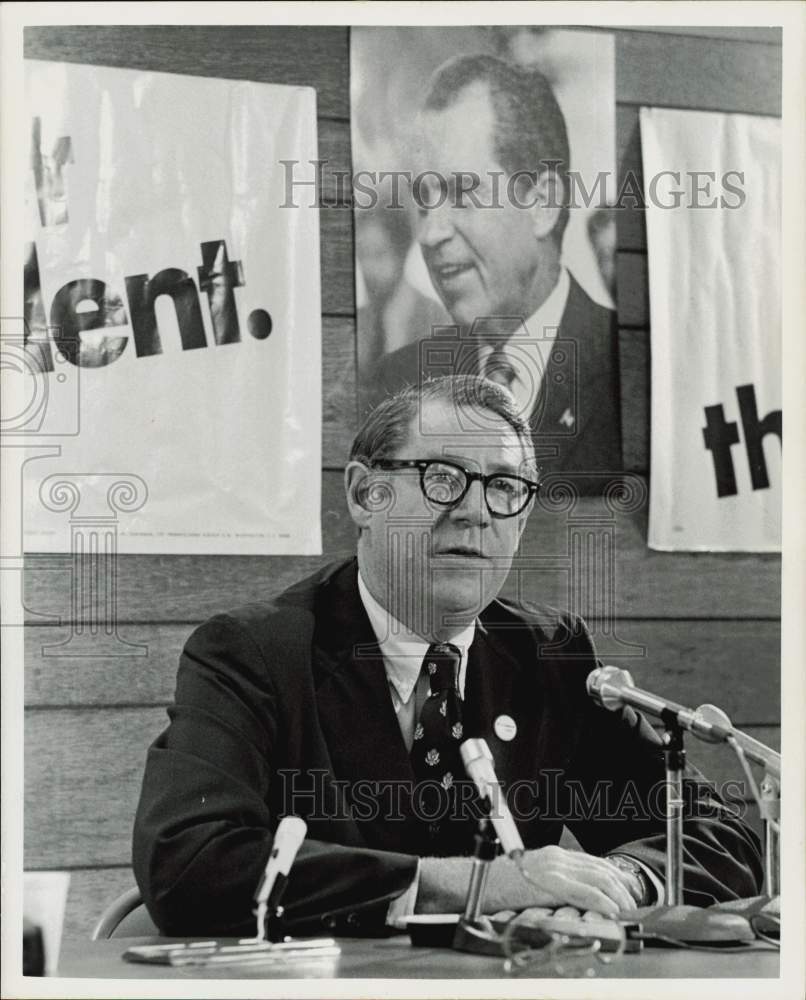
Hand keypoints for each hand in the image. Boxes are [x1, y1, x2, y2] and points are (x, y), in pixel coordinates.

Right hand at [417, 845, 637, 916]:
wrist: (477, 882)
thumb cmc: (499, 885)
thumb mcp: (532, 879)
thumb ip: (553, 882)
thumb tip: (575, 897)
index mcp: (554, 856)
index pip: (594, 863)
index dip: (614, 876)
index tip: (626, 890)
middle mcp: (556, 858)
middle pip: (600, 868)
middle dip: (621, 886)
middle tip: (632, 902)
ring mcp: (553, 869)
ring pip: (598, 878)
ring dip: (617, 896)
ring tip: (625, 910)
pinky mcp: (549, 885)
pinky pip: (584, 892)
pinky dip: (602, 902)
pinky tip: (611, 911)